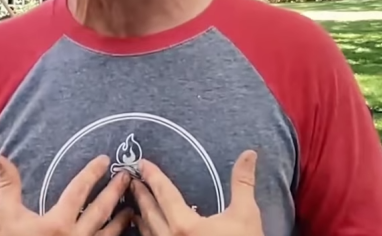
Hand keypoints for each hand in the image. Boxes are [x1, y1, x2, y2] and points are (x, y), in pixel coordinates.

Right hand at [0, 154, 133, 235]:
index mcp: (58, 223)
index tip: (105, 160)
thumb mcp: (7, 215)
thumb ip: (8, 185)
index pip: (79, 191)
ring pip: (108, 234)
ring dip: (121, 220)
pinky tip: (120, 234)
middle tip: (126, 177)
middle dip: (114, 192)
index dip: (92, 173)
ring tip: (131, 208)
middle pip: (101, 210)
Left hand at [130, 150, 263, 235]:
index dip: (153, 176)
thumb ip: (243, 182)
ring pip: (147, 230)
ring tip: (134, 202)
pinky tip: (145, 227)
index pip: (164, 193)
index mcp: (184, 225)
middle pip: (149, 211)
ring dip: (140, 213)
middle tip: (131, 179)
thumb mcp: (246, 214)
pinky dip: (146, 232)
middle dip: (141, 193)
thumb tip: (249, 153)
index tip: (142, 164)